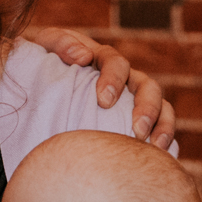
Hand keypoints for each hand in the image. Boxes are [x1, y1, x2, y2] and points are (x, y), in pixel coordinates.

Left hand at [24, 27, 175, 146]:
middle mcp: (124, 78)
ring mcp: (133, 99)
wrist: (38, 84)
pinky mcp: (134, 121)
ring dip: (162, 125)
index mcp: (102, 59)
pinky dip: (163, 140)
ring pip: (161, 107)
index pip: (116, 62)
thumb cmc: (42, 63)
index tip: (103, 101)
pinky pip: (158, 128)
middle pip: (147, 86)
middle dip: (147, 107)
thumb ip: (60, 43)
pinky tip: (158, 157)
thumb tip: (84, 57)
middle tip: (137, 130)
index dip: (114, 79)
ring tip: (156, 147)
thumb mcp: (45, 45)